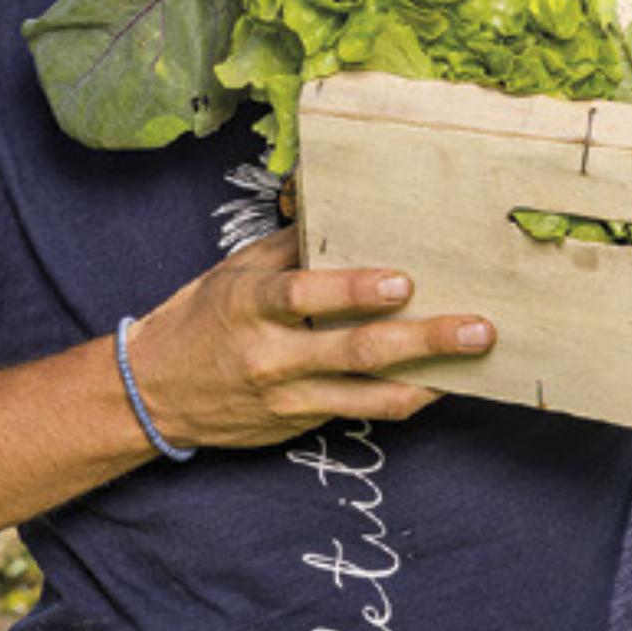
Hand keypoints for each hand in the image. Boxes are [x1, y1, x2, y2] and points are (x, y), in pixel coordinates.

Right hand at [121, 227, 495, 450]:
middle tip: (477, 328)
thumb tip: (339, 204)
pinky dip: (402, 400)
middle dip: (422, 341)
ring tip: (475, 364)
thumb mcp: (235, 271)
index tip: (403, 282)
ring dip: (427, 381)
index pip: (302, 295)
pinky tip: (438, 384)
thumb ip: (290, 245)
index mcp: (250, 306)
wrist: (154, 393)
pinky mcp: (298, 427)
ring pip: (368, 398)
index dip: (354, 290)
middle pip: (354, 351)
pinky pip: (360, 413)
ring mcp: (286, 399)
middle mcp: (270, 357)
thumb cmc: (203, 317)